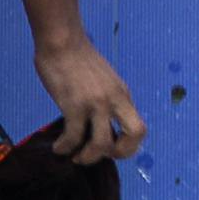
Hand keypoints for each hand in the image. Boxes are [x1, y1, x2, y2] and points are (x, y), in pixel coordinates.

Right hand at [30, 35, 148, 162]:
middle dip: (119, 153)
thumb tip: (100, 125)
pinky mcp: (74, 105)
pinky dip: (65, 147)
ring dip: (87, 157)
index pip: (140, 127)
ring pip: (102, 144)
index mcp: (123, 95)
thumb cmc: (78, 60)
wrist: (62, 42)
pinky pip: (73, 136)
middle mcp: (115, 100)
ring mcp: (96, 103)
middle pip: (135, 134)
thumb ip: (107, 101)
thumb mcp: (104, 81)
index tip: (112, 149)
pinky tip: (58, 147)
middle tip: (99, 156)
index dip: (130, 146)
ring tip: (74, 157)